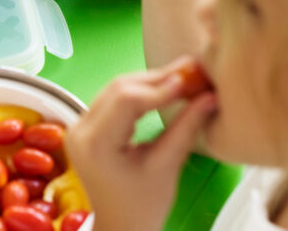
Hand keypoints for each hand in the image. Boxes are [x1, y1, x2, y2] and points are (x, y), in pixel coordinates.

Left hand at [65, 58, 217, 230]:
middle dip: (156, 79)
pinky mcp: (85, 127)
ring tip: (181, 79)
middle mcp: (80, 129)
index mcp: (95, 144)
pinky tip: (161, 91)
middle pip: (119, 88)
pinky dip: (137, 93)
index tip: (191, 79)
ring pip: (114, 89)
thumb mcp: (167, 167)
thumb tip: (209, 97)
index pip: (127, 99)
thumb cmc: (143, 207)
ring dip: (148, 83)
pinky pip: (111, 99)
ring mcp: (78, 127)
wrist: (121, 228)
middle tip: (190, 71)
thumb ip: (186, 128)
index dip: (161, 87)